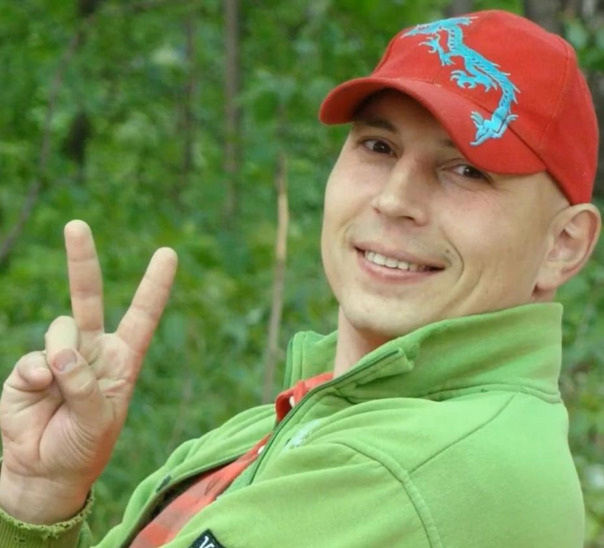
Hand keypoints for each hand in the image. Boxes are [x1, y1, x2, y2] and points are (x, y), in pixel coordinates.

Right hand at [0, 220, 177, 523]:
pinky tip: (40, 394)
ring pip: (60, 328)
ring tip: (62, 389)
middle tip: (76, 226)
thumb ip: (86, 386)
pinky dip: (38, 376)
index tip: (168, 254)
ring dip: (63, 355)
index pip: (142, 316)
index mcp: (121, 358)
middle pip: (88, 297)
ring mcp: (58, 356)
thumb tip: (60, 354)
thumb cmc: (84, 447)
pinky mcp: (29, 369)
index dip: (154, 286)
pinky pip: (33, 358)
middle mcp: (91, 349)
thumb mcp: (100, 421)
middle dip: (82, 261)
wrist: (44, 471)